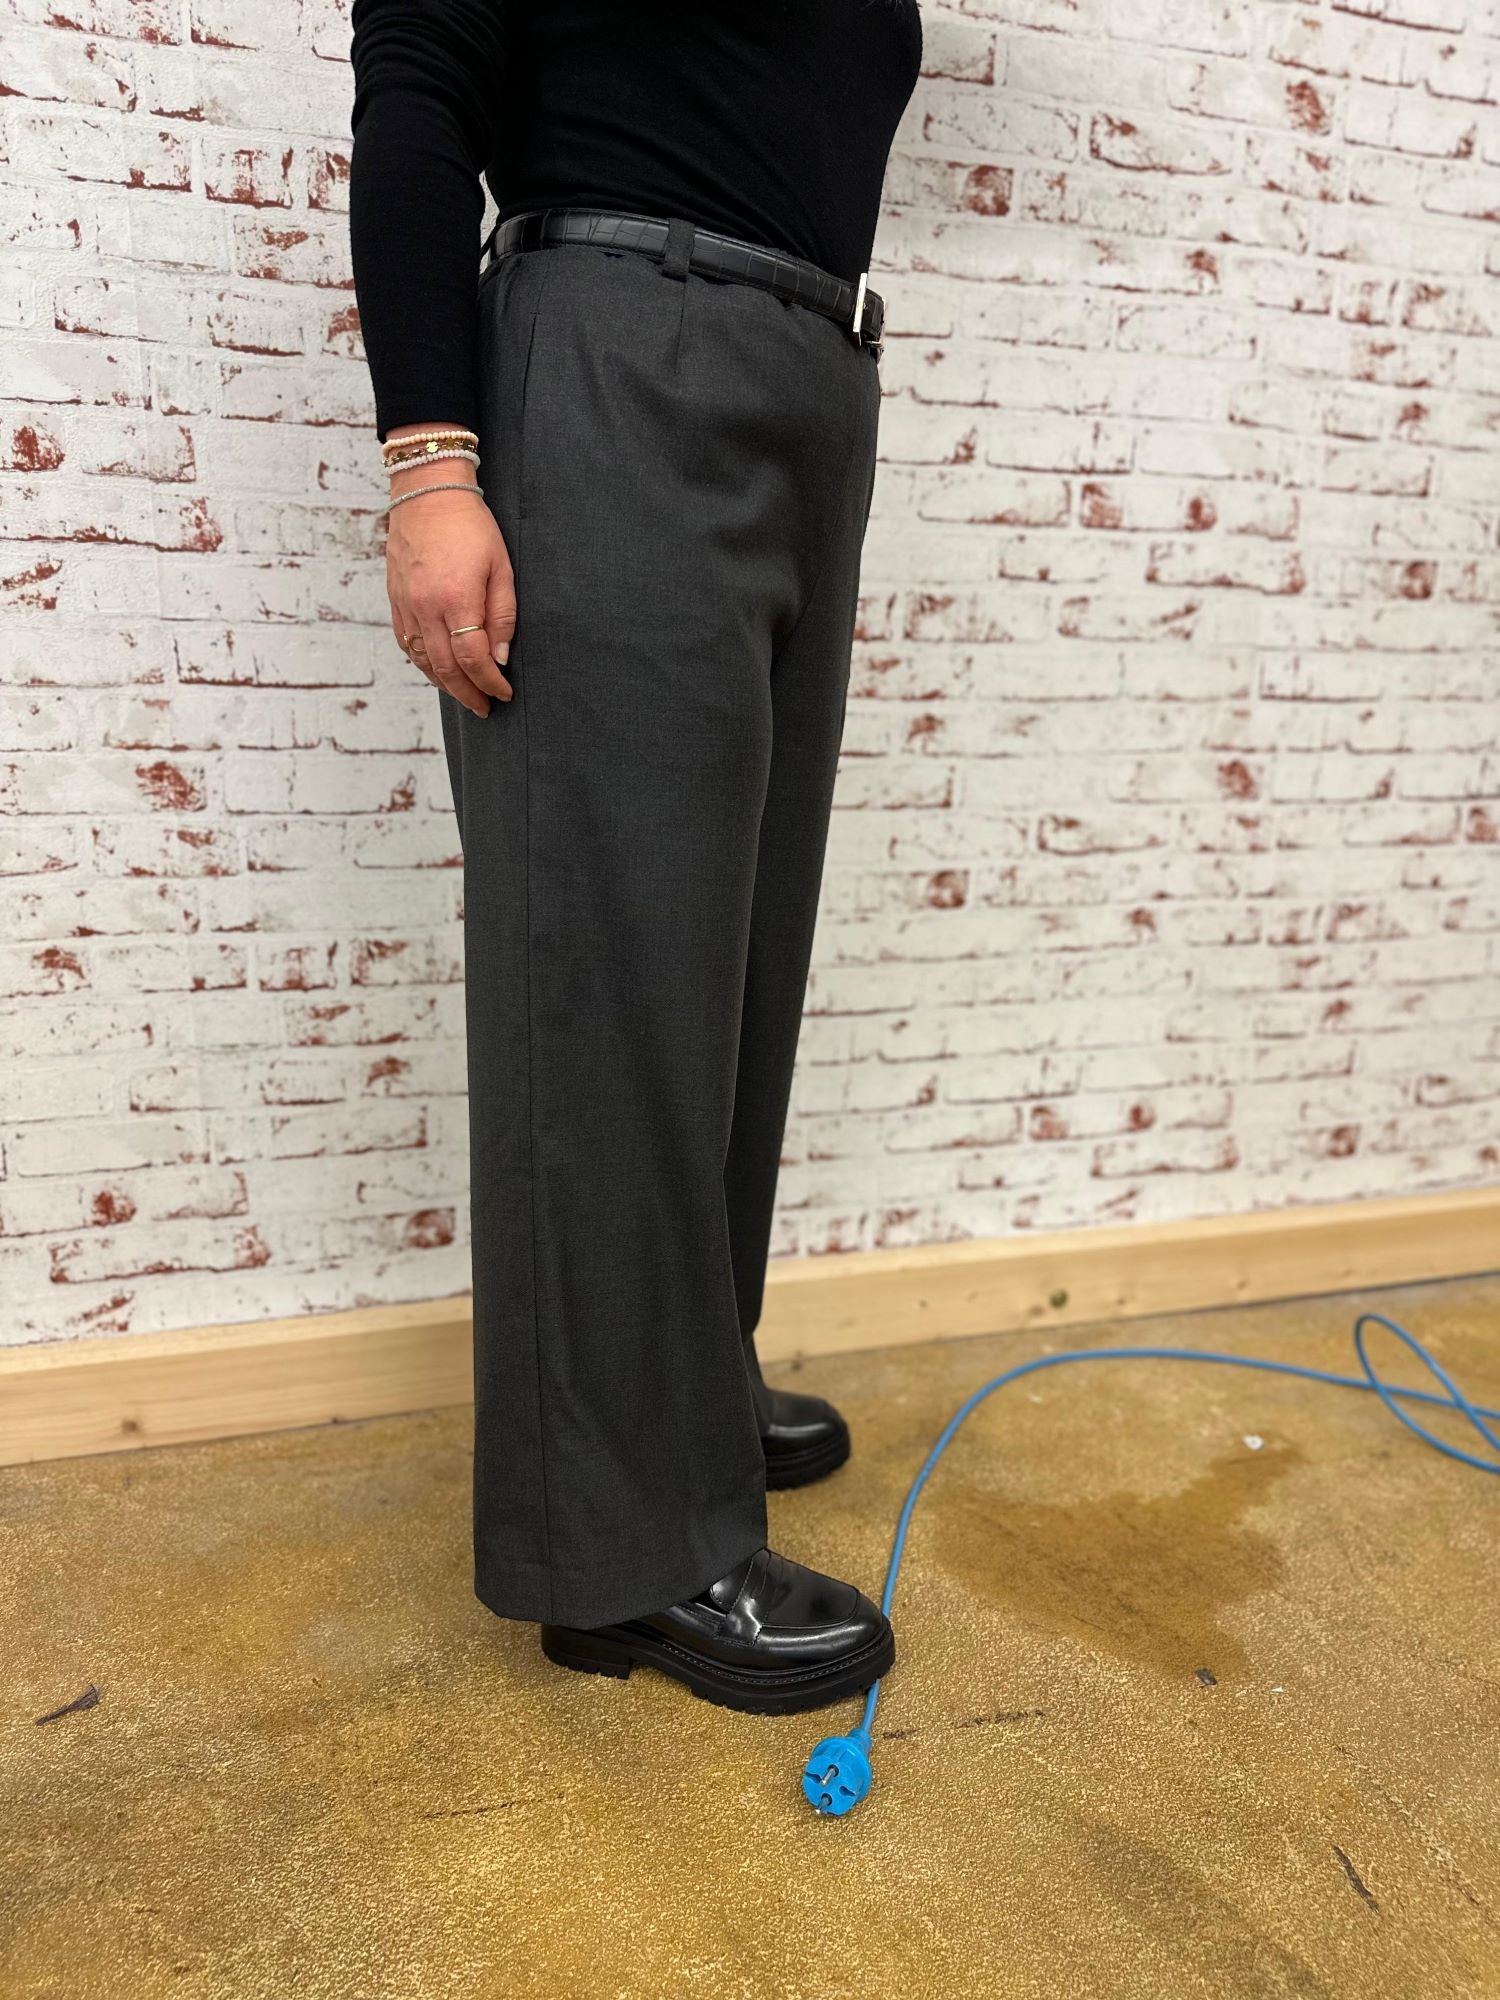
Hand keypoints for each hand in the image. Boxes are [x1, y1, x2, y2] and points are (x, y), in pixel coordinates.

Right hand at [384, 426, 514, 717]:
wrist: (426, 491)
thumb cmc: (471, 525)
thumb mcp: (500, 566)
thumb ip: (502, 615)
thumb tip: (501, 658)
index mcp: (456, 600)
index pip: (473, 659)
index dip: (490, 682)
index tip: (504, 693)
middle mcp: (426, 608)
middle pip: (446, 668)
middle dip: (468, 693)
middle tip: (485, 708)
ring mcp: (406, 605)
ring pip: (423, 660)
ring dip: (444, 684)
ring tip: (464, 694)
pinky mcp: (395, 599)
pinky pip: (407, 642)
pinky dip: (423, 662)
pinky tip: (437, 669)